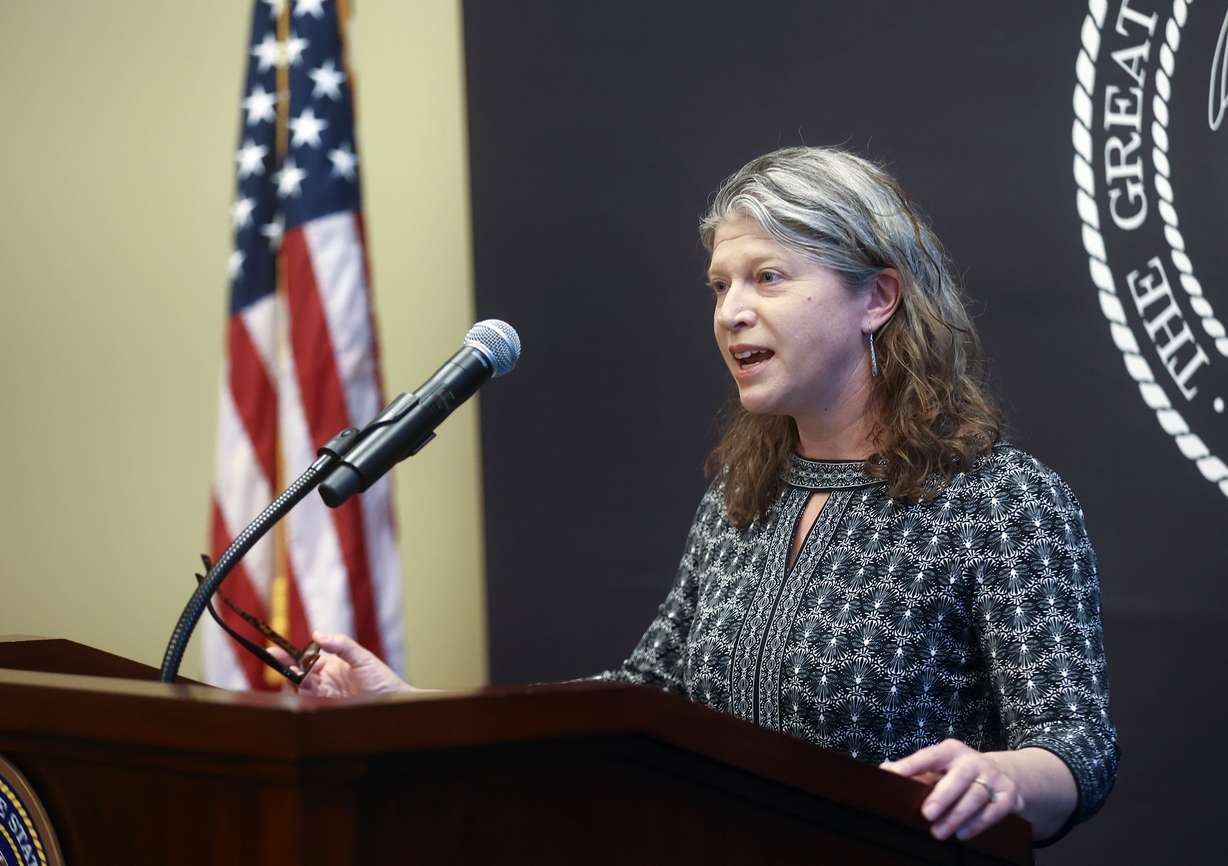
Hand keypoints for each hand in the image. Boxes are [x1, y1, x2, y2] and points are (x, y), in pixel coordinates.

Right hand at [271, 632, 411, 696]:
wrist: (396, 702)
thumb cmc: (382, 679)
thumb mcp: (362, 658)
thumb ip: (341, 644)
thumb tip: (317, 634)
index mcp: (331, 666)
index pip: (305, 660)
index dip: (288, 656)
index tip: (273, 651)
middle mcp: (325, 681)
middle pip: (298, 675)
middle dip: (286, 668)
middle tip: (278, 662)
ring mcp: (327, 695)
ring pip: (302, 688)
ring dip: (295, 681)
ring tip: (294, 673)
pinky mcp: (330, 707)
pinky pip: (312, 700)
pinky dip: (304, 694)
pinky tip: (302, 686)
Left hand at [880, 739, 1024, 841]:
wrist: (1006, 774)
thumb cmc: (960, 773)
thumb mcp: (939, 768)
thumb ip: (915, 770)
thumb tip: (885, 770)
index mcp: (951, 751)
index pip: (929, 756)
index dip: (911, 765)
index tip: (893, 775)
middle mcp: (974, 761)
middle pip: (958, 777)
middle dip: (942, 796)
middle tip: (926, 814)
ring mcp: (993, 777)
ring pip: (975, 796)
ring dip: (957, 816)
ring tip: (939, 832)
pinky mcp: (1009, 795)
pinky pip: (993, 811)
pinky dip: (978, 824)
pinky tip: (962, 834)